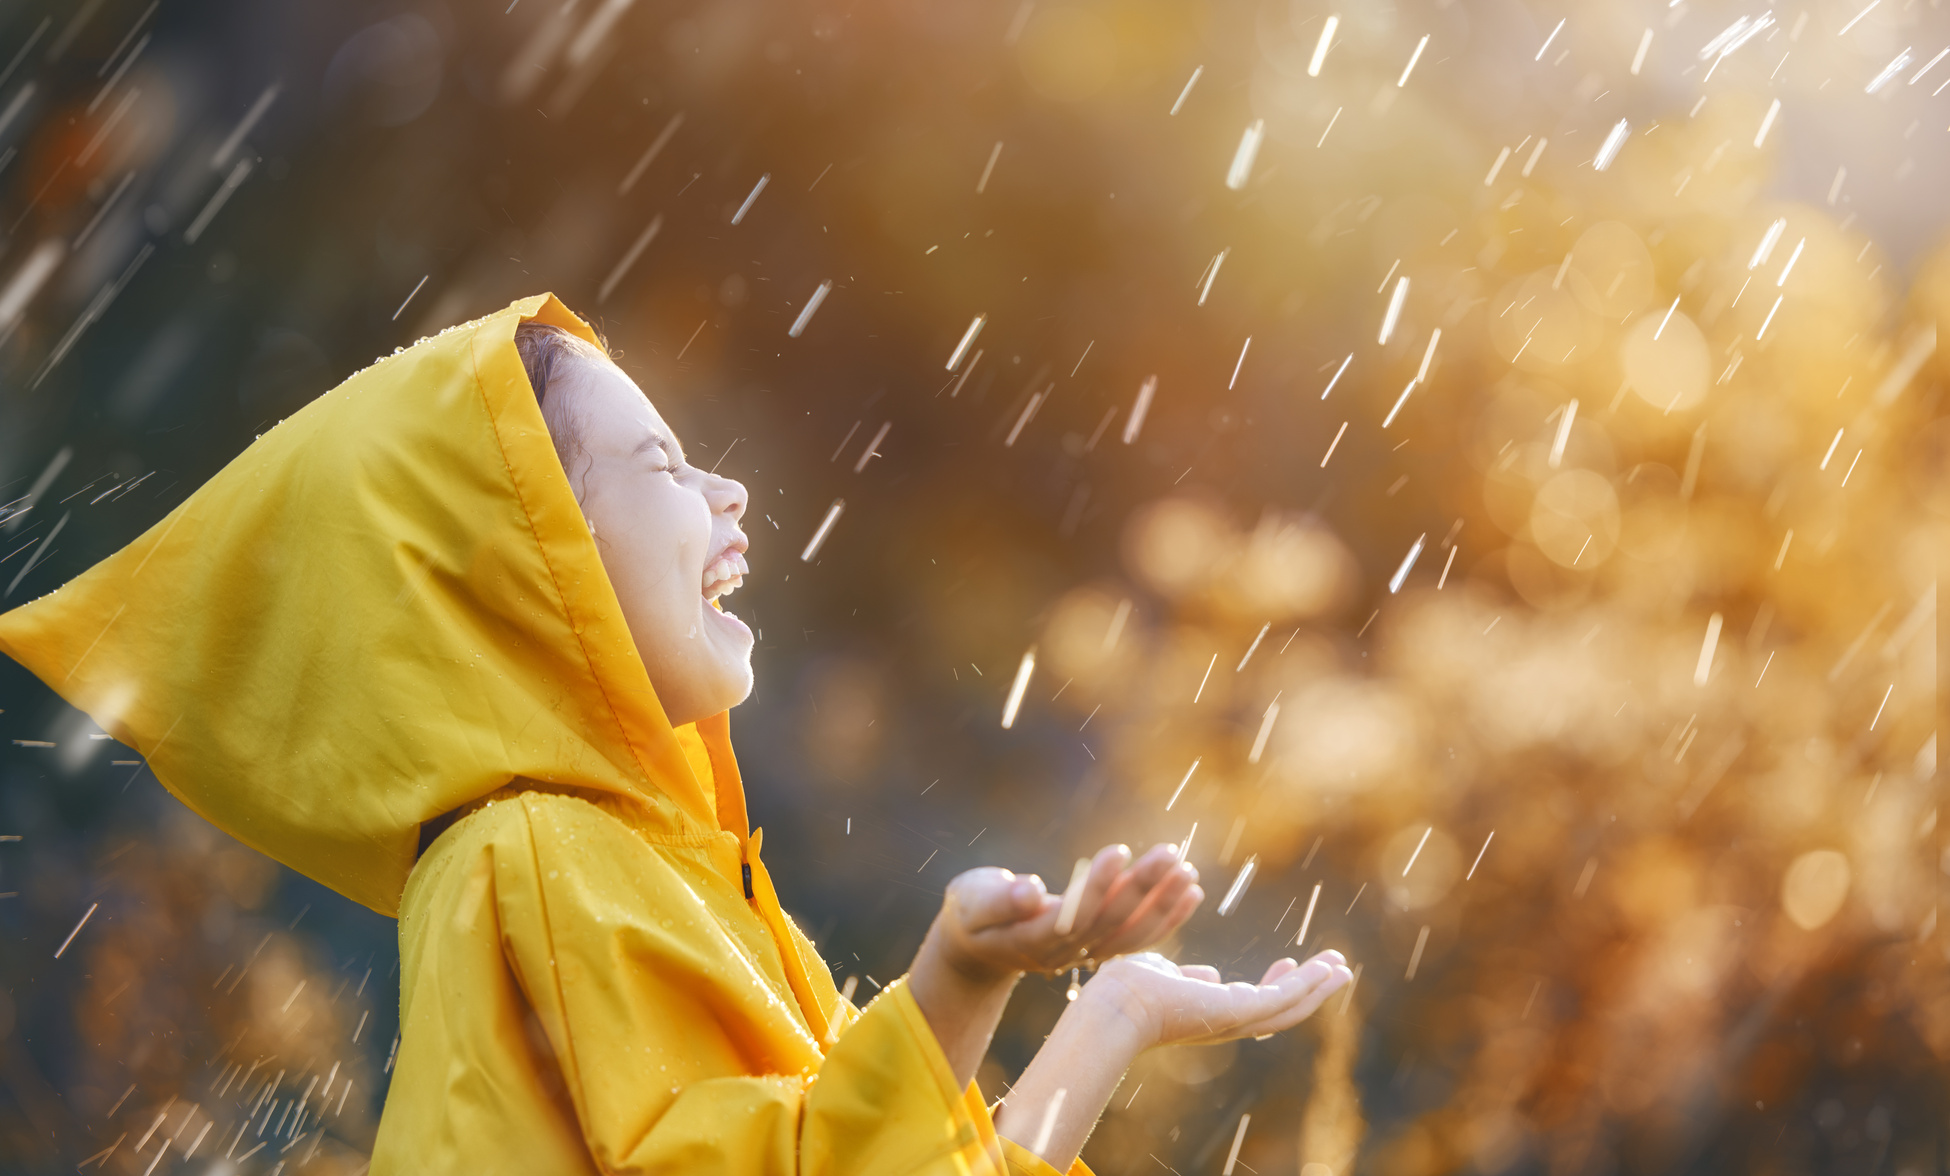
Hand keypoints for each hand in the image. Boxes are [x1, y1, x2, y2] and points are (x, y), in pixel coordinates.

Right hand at [925, 843, 1202, 982]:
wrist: (978, 947)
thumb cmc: (971, 913)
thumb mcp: (973, 902)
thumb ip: (999, 900)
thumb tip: (1030, 891)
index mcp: (1033, 939)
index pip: (1072, 914)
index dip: (1097, 886)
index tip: (1119, 850)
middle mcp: (1065, 952)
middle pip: (1110, 922)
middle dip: (1142, 887)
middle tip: (1169, 855)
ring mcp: (1084, 954)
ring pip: (1131, 934)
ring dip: (1162, 904)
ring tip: (1188, 873)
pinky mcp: (1098, 948)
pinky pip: (1138, 938)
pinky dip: (1166, 917)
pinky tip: (1190, 893)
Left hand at [1082, 949, 1352, 1048]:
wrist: (1113, 1006)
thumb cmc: (1126, 990)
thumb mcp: (1164, 976)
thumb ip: (1187, 977)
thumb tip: (1209, 975)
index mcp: (1207, 1015)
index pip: (1251, 1003)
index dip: (1274, 984)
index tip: (1288, 962)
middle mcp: (1225, 1024)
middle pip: (1279, 1010)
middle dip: (1308, 990)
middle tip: (1334, 970)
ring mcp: (1234, 1021)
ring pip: (1289, 1007)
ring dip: (1318, 987)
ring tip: (1343, 967)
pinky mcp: (1239, 1011)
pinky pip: (1284, 997)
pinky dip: (1309, 983)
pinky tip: (1329, 969)